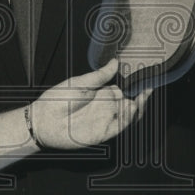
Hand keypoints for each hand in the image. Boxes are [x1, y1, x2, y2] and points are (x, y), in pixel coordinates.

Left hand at [30, 58, 151, 148]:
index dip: (135, 82)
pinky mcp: (104, 132)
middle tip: (149, 82)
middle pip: (130, 99)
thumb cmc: (57, 100)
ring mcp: (106, 119)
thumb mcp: (79, 83)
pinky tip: (132, 105)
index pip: (124, 86)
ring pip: (130, 113)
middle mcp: (106, 106)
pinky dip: (130, 116)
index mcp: (100, 92)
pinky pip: (121, 125)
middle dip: (141, 92)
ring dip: (139, 104)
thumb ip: (100, 76)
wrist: (44, 122)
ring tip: (144, 93)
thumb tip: (116, 62)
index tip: (145, 73)